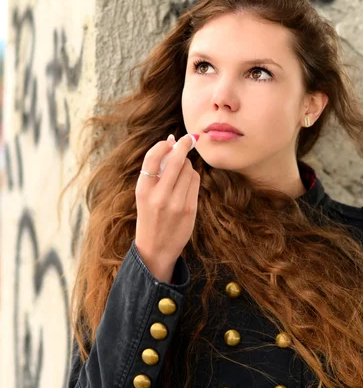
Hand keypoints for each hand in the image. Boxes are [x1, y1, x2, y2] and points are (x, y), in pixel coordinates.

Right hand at [135, 134, 200, 275]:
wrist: (155, 249)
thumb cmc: (149, 217)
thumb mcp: (144, 196)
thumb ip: (155, 173)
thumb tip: (171, 142)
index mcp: (143, 190)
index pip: (153, 158)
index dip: (163, 145)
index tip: (170, 140)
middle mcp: (159, 196)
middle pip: (176, 161)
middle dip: (184, 146)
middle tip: (189, 138)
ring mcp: (176, 203)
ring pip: (189, 170)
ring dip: (187, 165)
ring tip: (181, 171)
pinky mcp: (189, 209)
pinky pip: (195, 183)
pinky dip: (193, 177)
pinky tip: (187, 181)